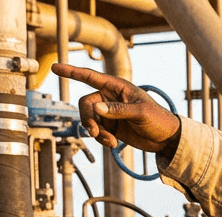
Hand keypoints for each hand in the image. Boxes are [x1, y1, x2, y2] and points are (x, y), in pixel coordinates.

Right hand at [52, 63, 181, 153]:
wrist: (166, 138)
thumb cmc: (158, 119)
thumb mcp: (140, 113)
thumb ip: (117, 110)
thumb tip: (97, 108)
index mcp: (117, 87)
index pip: (90, 77)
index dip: (72, 72)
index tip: (55, 67)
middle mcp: (109, 98)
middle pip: (85, 104)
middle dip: (88, 119)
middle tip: (96, 132)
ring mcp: (109, 113)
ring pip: (89, 120)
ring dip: (96, 132)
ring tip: (110, 141)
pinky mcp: (111, 127)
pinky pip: (97, 131)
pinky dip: (101, 138)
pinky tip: (112, 144)